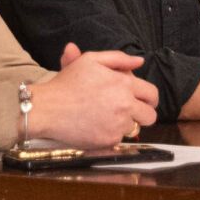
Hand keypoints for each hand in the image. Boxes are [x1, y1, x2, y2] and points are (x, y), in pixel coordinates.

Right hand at [29, 44, 159, 147]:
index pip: (152, 95)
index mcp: (124, 84)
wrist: (47, 108)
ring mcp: (118, 125)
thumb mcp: (90, 60)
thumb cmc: (66, 83)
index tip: (142, 101)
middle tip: (126, 112)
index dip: (149, 99)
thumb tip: (140, 61)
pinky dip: (110, 135)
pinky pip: (119, 139)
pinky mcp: (109, 140)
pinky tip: (95, 126)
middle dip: (142, 114)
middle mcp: (125, 105)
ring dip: (125, 124)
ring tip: (105, 117)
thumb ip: (118, 58)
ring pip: (134, 128)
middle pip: (150, 116)